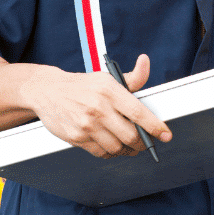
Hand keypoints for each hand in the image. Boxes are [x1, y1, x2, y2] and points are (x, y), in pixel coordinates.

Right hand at [20, 54, 171, 158]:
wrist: (47, 91)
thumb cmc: (83, 85)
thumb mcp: (107, 77)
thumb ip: (132, 77)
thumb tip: (145, 62)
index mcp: (109, 91)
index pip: (138, 113)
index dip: (155, 126)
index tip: (166, 134)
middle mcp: (98, 108)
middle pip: (130, 135)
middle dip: (142, 142)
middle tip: (146, 142)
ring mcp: (86, 125)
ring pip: (117, 147)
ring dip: (128, 150)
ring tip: (130, 146)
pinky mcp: (76, 137)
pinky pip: (101, 152)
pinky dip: (111, 152)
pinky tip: (114, 146)